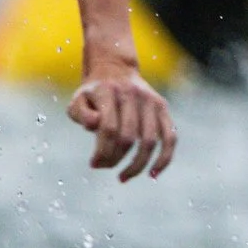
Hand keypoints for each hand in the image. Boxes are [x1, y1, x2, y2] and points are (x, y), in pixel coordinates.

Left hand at [67, 56, 175, 180]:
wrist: (115, 70)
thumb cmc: (92, 93)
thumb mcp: (77, 100)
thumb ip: (80, 113)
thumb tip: (94, 126)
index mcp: (110, 92)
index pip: (109, 128)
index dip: (101, 151)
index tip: (93, 164)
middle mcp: (134, 96)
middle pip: (128, 138)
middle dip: (114, 158)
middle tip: (103, 166)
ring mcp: (151, 102)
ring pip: (149, 141)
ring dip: (136, 165)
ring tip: (123, 177)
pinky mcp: (162, 108)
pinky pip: (170, 137)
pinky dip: (164, 158)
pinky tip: (152, 174)